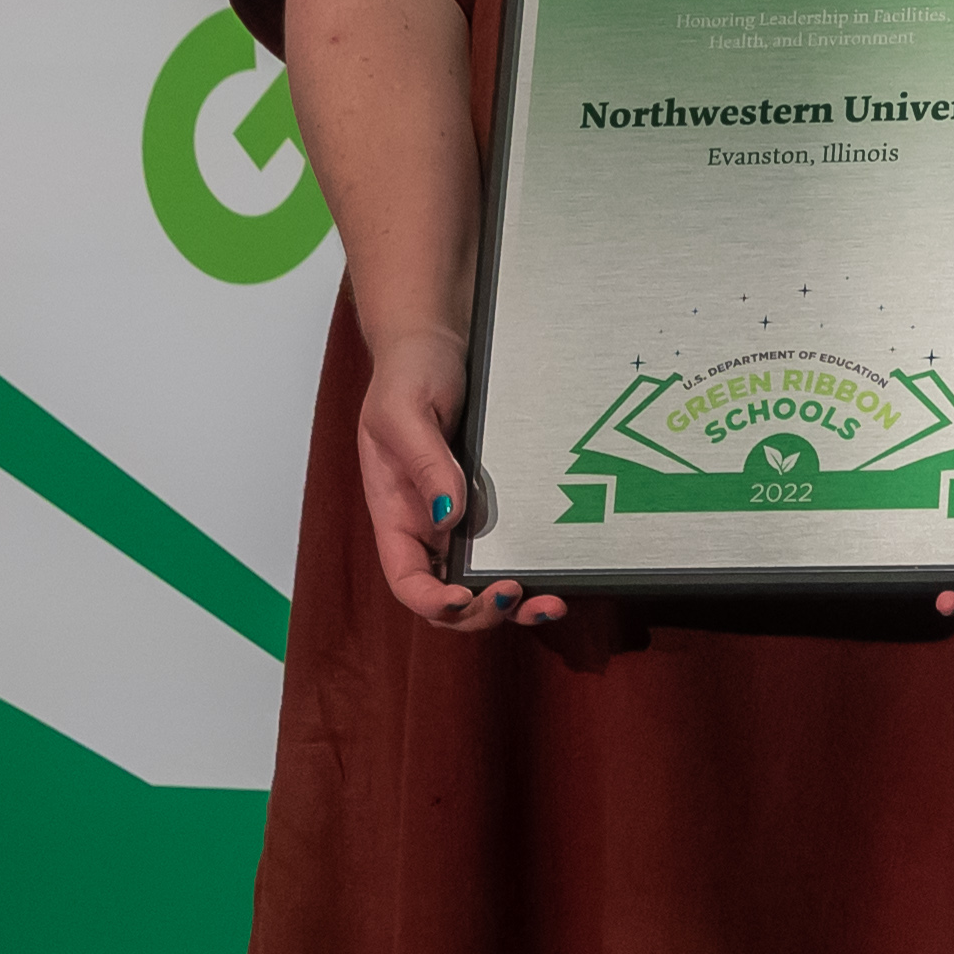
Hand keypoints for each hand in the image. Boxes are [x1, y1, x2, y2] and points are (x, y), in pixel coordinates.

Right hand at [354, 329, 563, 630]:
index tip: (465, 597)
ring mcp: (459, 516)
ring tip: (551, 602)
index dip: (433, 601)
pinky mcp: (489, 502)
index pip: (406, 580)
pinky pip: (506, 546)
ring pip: (481, 579)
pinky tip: (557, 570)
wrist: (437, 343)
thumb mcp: (405, 411)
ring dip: (513, 602)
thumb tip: (450, 513)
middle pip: (448, 594)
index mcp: (395, 513)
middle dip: (482, 611)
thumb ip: (425, 462)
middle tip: (518, 596)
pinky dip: (530, 566)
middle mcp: (426, 525)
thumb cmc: (408, 374)